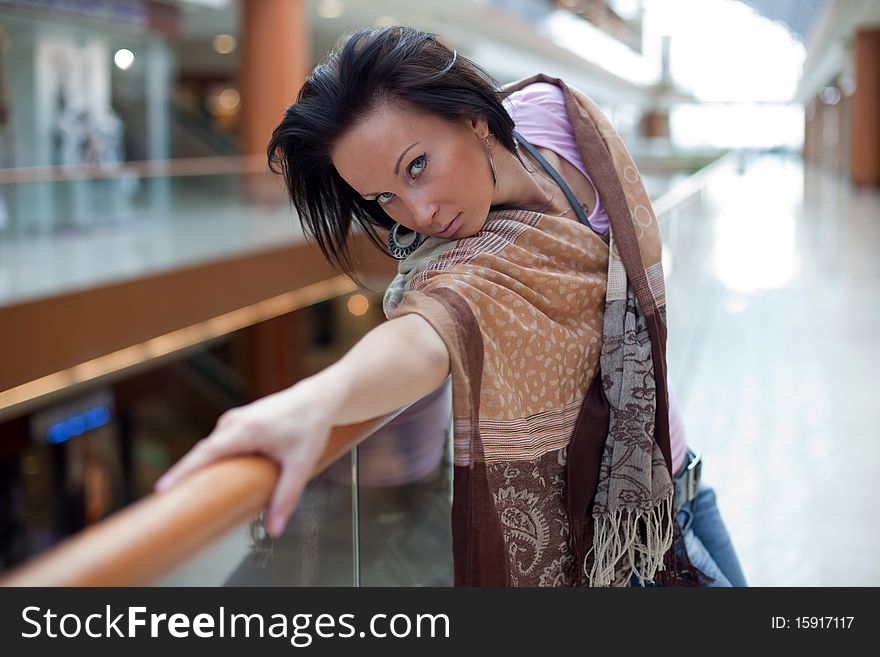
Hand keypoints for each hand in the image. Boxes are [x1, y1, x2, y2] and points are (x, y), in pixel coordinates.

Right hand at [154, 377, 337, 536]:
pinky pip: (216, 443)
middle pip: (203, 452)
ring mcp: (233, 419)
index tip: (163, 488)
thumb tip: (275, 529)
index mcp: (246, 430)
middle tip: (168, 502)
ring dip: (198, 468)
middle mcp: (234, 421)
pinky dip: (209, 460)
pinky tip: (207, 478)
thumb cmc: (310, 426)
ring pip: (210, 448)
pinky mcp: (236, 421)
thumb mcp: (301, 464)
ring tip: (185, 494)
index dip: (184, 471)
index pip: (207, 453)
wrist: (317, 399)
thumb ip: (287, 497)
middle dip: (185, 475)